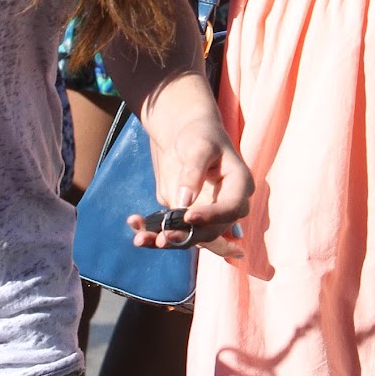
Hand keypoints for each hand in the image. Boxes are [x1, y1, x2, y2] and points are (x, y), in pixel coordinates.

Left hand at [128, 113, 251, 261]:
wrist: (187, 135)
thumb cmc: (200, 135)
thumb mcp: (199, 146)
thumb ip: (194, 171)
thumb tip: (185, 201)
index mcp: (239, 186)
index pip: (231, 209)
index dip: (212, 216)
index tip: (189, 215)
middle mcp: (225, 207)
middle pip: (210, 231)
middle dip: (186, 237)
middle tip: (163, 237)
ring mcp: (206, 216)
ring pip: (189, 237)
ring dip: (164, 240)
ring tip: (140, 238)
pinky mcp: (186, 218)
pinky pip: (172, 230)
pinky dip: (152, 231)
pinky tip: (134, 223)